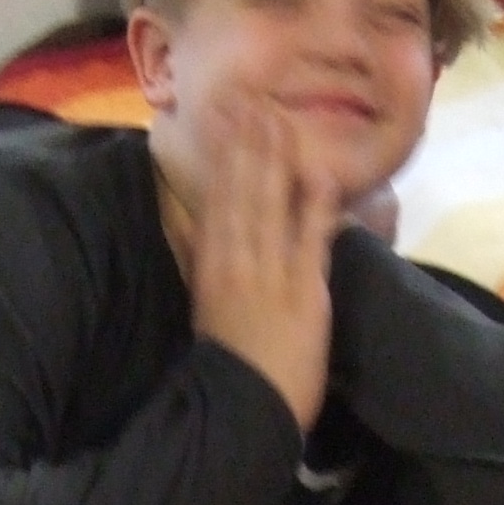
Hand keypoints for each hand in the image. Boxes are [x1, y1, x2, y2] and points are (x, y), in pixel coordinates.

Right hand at [184, 98, 338, 429]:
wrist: (246, 408)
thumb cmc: (224, 361)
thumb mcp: (199, 302)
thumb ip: (193, 256)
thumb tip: (180, 217)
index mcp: (211, 264)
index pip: (216, 197)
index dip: (221, 153)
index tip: (224, 114)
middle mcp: (237, 260)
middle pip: (242, 191)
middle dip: (247, 142)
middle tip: (252, 96)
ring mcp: (272, 273)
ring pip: (272, 205)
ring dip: (276, 158)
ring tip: (279, 116)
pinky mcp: (305, 293)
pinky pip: (312, 241)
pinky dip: (317, 206)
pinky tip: (323, 172)